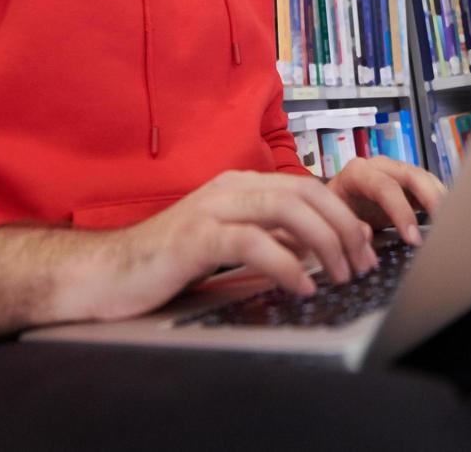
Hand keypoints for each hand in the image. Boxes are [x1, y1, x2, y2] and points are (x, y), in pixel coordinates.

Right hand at [55, 170, 379, 323]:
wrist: (105, 273)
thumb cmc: (165, 264)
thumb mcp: (228, 246)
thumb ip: (269, 240)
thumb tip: (319, 249)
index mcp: (239, 186)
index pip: (308, 188)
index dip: (344, 217)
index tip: (365, 250)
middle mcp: (228, 188)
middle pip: (305, 193)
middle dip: (343, 228)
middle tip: (363, 264)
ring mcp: (211, 209)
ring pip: (286, 209)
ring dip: (325, 243)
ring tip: (341, 275)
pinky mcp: (195, 238)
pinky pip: (253, 242)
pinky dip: (286, 263)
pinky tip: (302, 285)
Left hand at [326, 157, 447, 246]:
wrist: (332, 208)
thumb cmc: (331, 213)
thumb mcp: (332, 221)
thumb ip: (348, 227)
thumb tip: (367, 234)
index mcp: (357, 172)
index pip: (385, 187)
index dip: (401, 212)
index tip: (413, 238)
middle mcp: (379, 166)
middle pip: (412, 175)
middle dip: (431, 200)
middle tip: (443, 227)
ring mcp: (396, 172)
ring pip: (425, 178)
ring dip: (441, 199)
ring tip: (452, 222)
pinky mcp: (408, 184)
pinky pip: (429, 187)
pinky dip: (441, 201)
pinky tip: (449, 217)